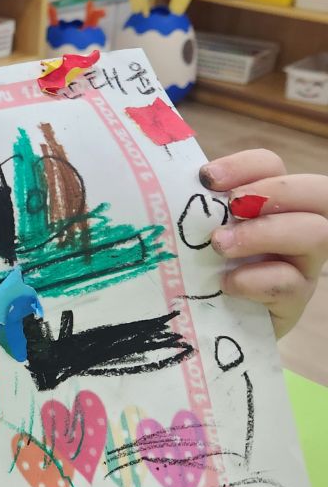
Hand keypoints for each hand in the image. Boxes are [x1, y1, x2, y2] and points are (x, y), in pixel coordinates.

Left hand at [201, 150, 327, 337]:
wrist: (208, 321)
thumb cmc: (204, 265)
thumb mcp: (202, 231)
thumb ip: (201, 208)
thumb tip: (174, 186)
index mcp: (273, 201)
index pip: (272, 165)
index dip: (245, 166)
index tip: (206, 179)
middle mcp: (299, 226)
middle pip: (318, 192)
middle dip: (274, 191)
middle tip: (231, 206)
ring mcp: (304, 265)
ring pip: (316, 234)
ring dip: (264, 233)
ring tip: (220, 245)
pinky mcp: (295, 301)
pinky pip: (291, 284)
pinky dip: (255, 279)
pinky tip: (226, 283)